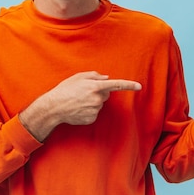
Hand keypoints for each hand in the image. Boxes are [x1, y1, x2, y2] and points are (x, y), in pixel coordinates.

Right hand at [20, 71, 141, 140]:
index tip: (139, 87)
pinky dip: (88, 111)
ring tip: (78, 101)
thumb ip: (94, 75)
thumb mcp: (78, 77)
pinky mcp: (91, 119)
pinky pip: (94, 113)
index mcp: (95, 86)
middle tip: (83, 92)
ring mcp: (94, 110)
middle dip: (99, 92)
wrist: (54, 107)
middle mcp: (97, 98)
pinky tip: (78, 109)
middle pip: (106, 95)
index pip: (116, 85)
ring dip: (92, 102)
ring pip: (99, 104)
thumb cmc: (65, 89)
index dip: (128, 85)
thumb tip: (107, 78)